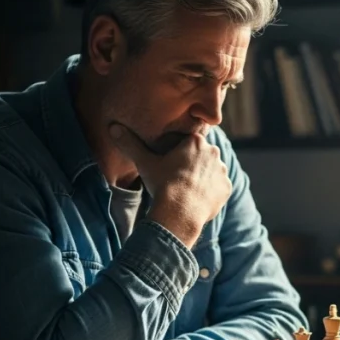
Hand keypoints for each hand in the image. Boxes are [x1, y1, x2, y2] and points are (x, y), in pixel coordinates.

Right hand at [109, 123, 230, 247]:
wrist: (179, 212)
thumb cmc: (162, 184)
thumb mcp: (144, 163)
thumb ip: (130, 144)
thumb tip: (112, 127)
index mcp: (196, 141)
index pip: (189, 143)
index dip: (180, 155)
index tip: (171, 165)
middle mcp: (214, 152)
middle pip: (202, 156)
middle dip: (193, 165)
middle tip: (178, 178)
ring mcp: (222, 170)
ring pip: (212, 171)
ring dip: (203, 178)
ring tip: (188, 190)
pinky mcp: (227, 188)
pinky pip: (219, 188)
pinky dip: (211, 192)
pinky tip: (198, 199)